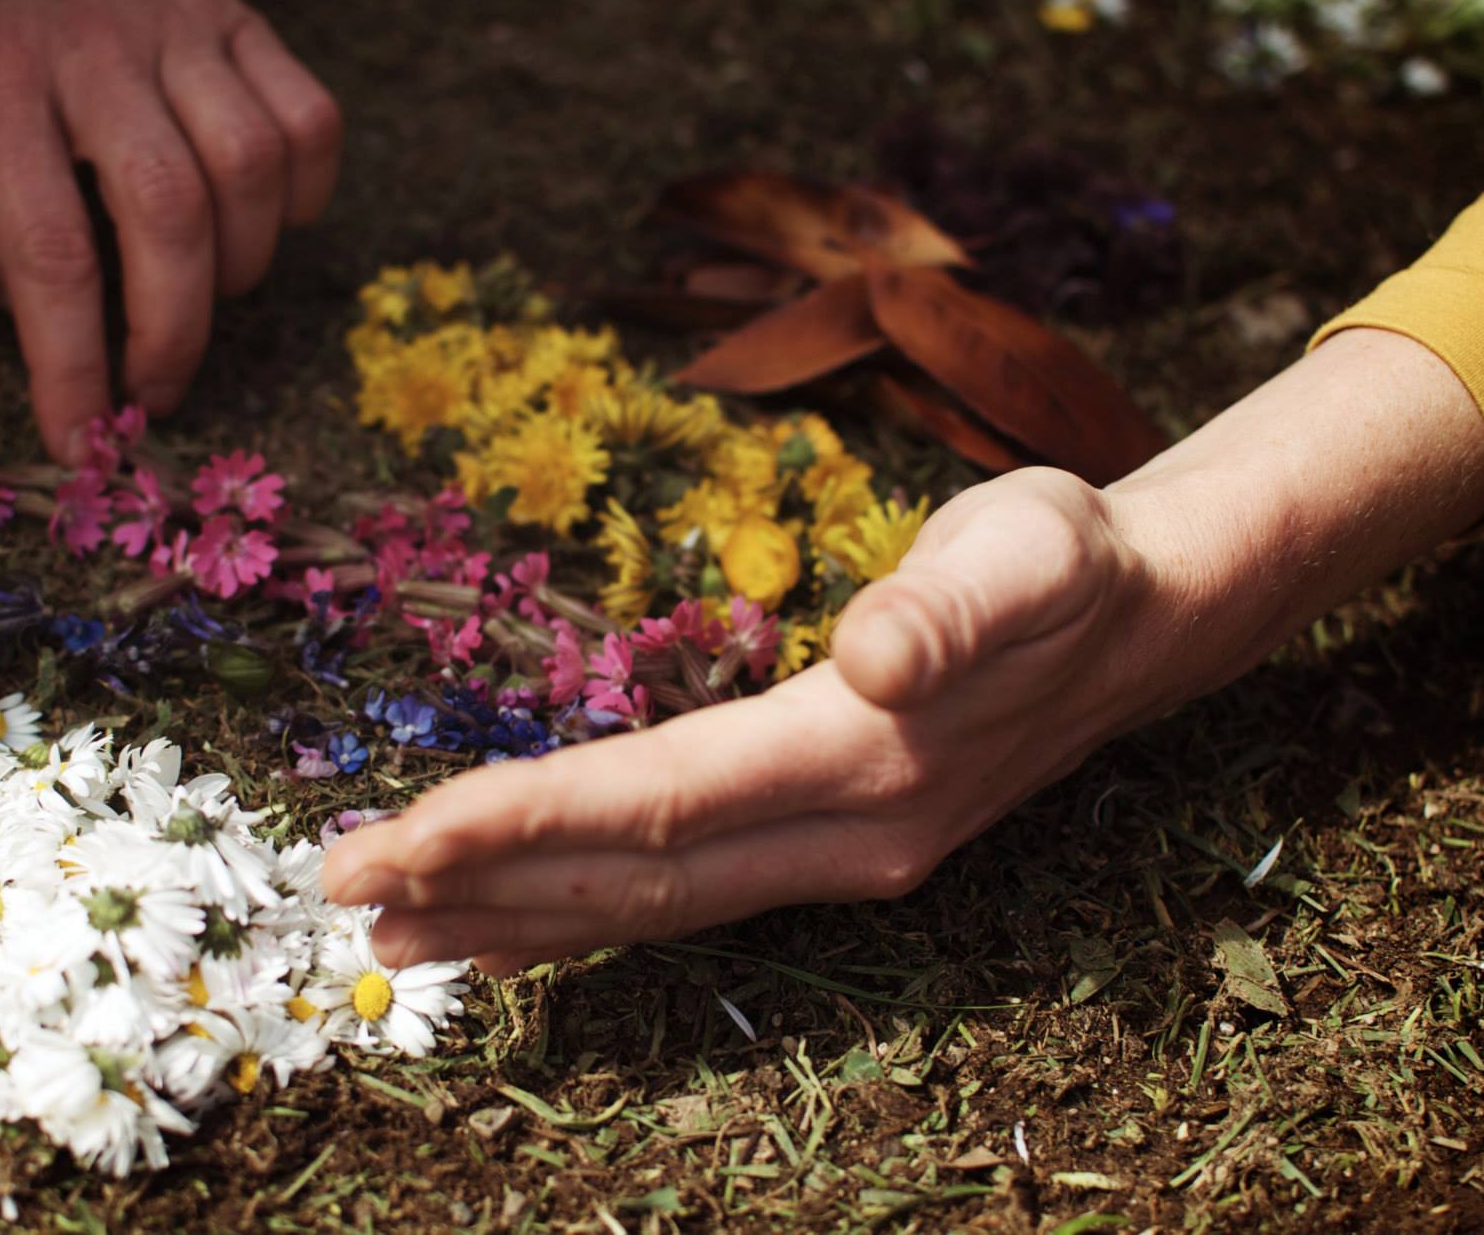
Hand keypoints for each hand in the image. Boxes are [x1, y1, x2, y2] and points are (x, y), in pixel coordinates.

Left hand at [0, 0, 342, 462]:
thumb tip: (39, 318)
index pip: (48, 252)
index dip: (72, 365)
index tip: (81, 439)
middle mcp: (91, 51)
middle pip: (168, 212)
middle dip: (173, 333)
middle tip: (157, 393)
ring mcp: (179, 28)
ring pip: (250, 165)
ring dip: (239, 267)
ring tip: (199, 298)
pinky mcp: (241, 18)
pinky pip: (308, 118)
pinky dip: (303, 196)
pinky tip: (261, 225)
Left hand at [323, 329, 1483, 973]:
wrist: (1143, 620)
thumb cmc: (1066, 559)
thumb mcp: (1031, 549)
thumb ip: (957, 607)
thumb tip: (880, 654)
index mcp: (860, 758)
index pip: (656, 805)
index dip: (521, 822)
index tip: (401, 837)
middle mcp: (838, 837)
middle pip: (628, 875)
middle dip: (476, 882)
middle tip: (340, 890)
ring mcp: (832, 858)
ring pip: (645, 906)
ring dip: (511, 917)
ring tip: (391, 932)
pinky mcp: (823, 848)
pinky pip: (678, 897)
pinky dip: (580, 913)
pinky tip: (509, 924)